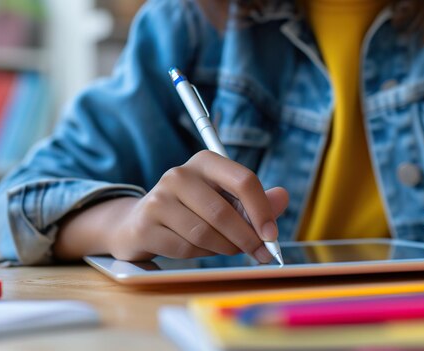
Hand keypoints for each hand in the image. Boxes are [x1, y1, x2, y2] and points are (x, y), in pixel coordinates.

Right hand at [108, 150, 288, 262]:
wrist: (141, 223)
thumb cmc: (191, 211)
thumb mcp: (224, 200)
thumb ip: (255, 201)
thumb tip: (283, 197)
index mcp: (205, 162)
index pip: (243, 180)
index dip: (262, 211)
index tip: (272, 235)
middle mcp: (179, 174)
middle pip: (223, 212)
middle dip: (246, 238)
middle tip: (259, 254)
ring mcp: (159, 198)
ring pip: (205, 234)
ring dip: (225, 248)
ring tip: (229, 249)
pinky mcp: (147, 224)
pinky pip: (185, 248)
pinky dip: (201, 255)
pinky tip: (202, 249)